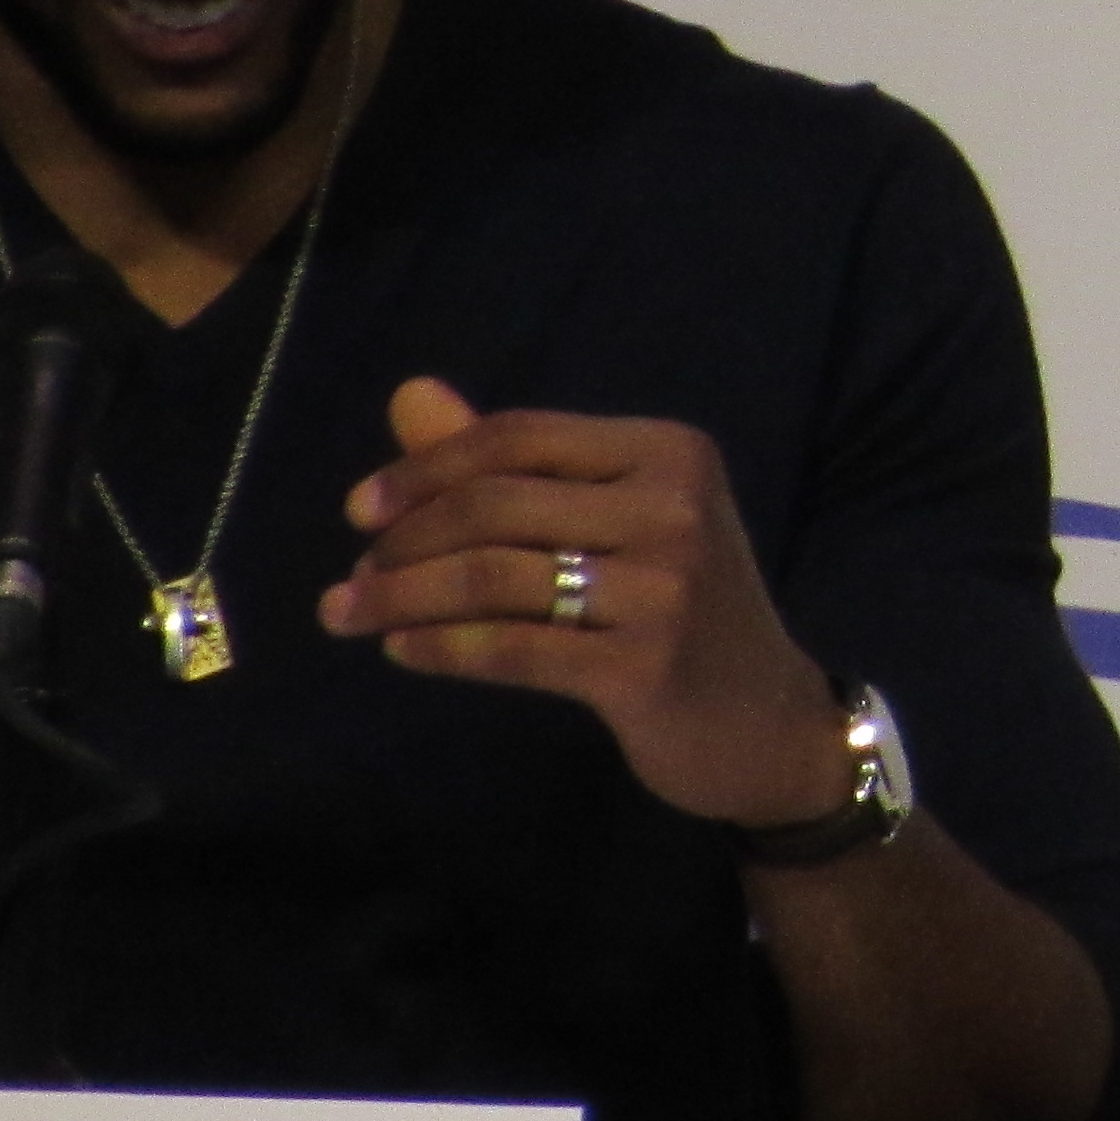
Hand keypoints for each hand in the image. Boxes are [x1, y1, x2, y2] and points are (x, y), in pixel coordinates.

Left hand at [322, 377, 856, 828]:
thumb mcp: (617, 520)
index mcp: (670, 451)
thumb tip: (407, 396)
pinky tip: (403, 650)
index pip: (520, 438)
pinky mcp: (644, 665)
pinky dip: (440, 646)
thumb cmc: (681, 611)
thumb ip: (513, 463)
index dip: (427, 468)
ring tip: (350, 614)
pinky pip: (509, 647)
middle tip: (353, 574)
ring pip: (492, 577)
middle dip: (404, 538)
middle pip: (497, 503)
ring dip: (402, 596)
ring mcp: (665, 587)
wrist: (769, 724)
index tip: (361, 509)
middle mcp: (674, 506)